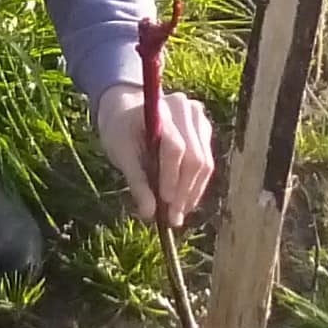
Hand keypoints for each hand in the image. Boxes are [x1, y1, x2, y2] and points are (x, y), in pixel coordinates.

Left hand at [96, 80, 217, 230]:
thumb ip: (136, 181)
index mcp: (158, 109)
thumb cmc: (121, 132)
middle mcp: (184, 109)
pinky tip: (184, 201)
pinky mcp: (204, 130)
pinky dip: (196, 185)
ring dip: (193, 192)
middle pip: (194, 157)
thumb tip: (149, 214)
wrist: (129, 112)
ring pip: (205, 163)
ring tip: (179, 214)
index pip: (174, 147)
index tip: (165, 203)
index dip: (171, 177)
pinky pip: (206, 162)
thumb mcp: (121, 155)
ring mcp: (198, 118)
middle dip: (184, 191)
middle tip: (174, 218)